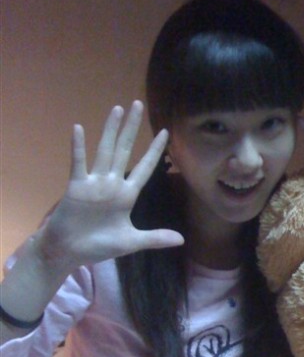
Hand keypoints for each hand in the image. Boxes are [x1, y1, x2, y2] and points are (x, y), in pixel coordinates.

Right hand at [38, 101, 183, 270]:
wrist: (69, 252)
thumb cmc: (98, 245)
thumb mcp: (131, 241)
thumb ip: (155, 238)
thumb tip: (181, 240)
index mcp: (127, 195)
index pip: (145, 168)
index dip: (155, 151)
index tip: (166, 133)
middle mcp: (112, 184)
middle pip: (125, 150)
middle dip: (132, 129)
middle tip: (138, 104)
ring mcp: (94, 183)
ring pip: (105, 151)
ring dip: (111, 130)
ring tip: (118, 109)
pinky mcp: (76, 187)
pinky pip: (78, 164)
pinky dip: (78, 147)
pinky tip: (79, 129)